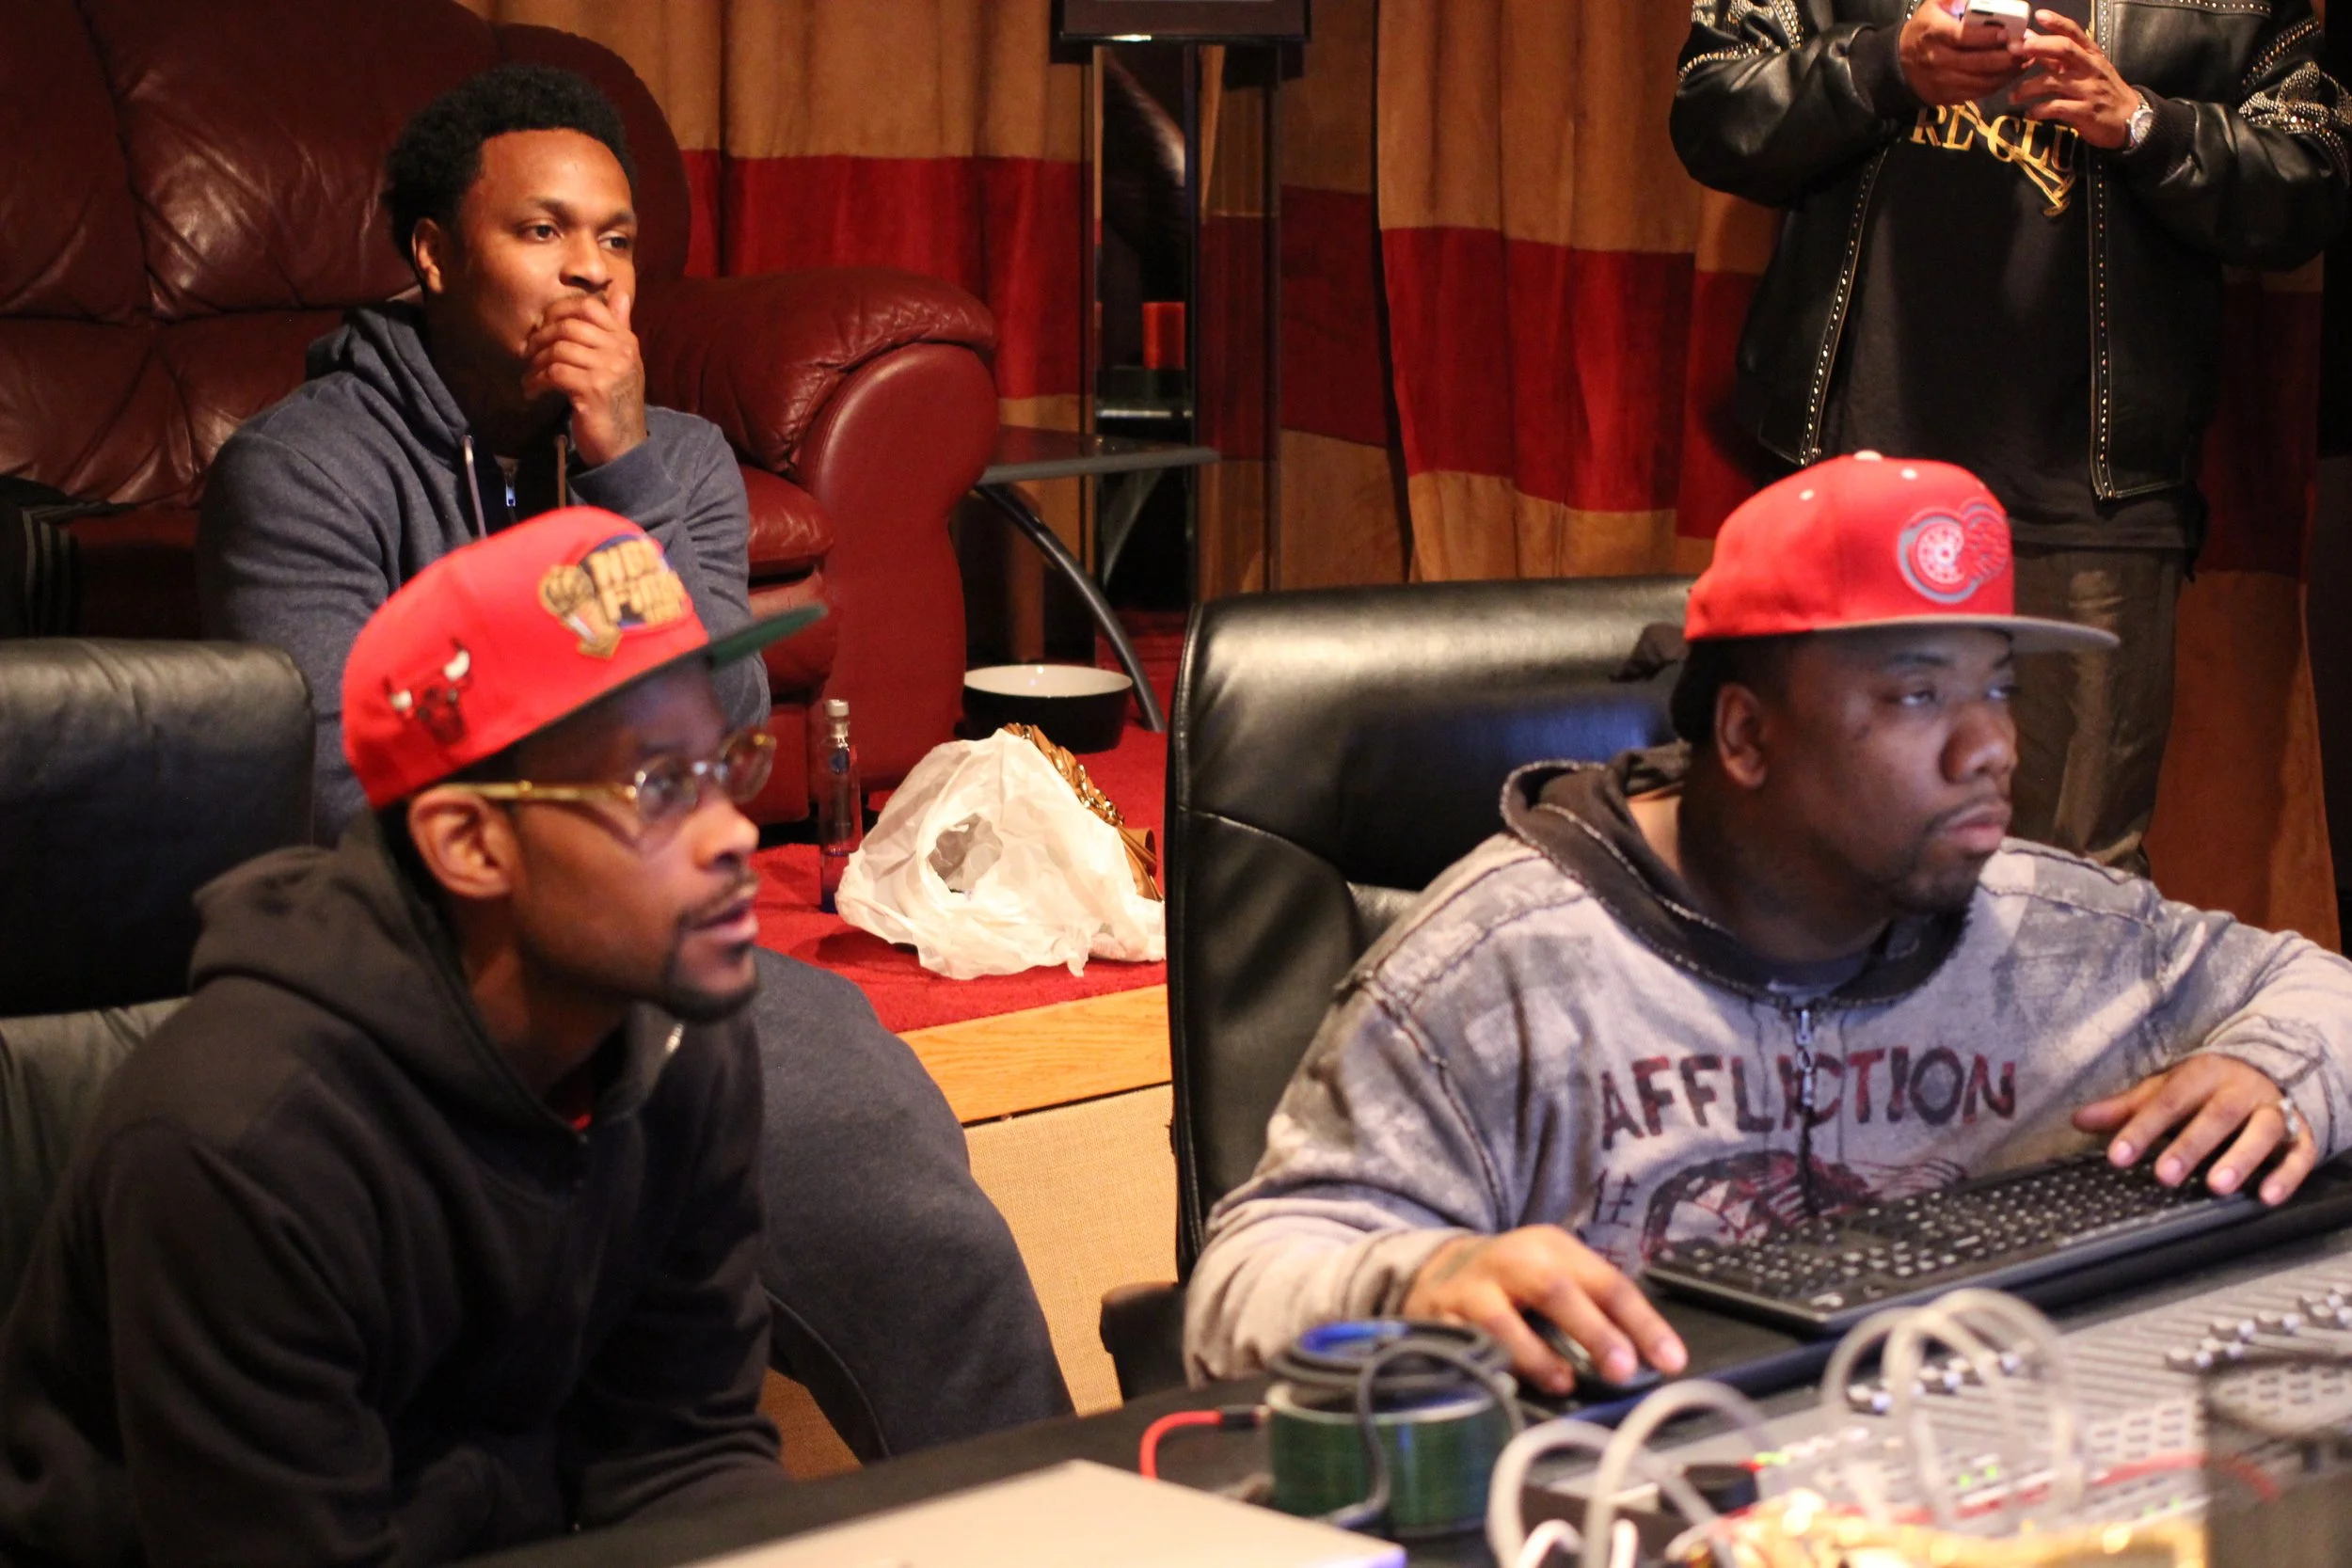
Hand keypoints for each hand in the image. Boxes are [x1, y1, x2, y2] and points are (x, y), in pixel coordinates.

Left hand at [522, 289, 646, 468]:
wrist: (624, 445)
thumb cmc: (616, 403)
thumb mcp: (621, 362)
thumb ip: (618, 327)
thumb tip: (619, 292)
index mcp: (626, 340)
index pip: (590, 307)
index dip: (559, 310)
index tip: (543, 326)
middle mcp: (621, 351)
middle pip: (569, 326)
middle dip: (541, 337)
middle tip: (528, 352)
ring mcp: (609, 370)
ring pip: (559, 349)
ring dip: (536, 363)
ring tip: (529, 375)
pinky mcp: (593, 390)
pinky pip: (555, 373)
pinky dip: (537, 381)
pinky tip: (532, 390)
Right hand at [1402, 1225, 1686, 1396]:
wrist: (1438, 1269)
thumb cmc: (1515, 1283)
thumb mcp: (1556, 1277)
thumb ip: (1593, 1311)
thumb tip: (1641, 1364)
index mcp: (1554, 1248)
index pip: (1608, 1283)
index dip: (1642, 1322)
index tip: (1671, 1360)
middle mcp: (1513, 1260)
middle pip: (1557, 1292)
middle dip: (1593, 1331)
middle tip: (1623, 1370)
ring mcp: (1472, 1287)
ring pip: (1503, 1319)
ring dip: (1536, 1355)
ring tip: (1563, 1383)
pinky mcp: (1439, 1316)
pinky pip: (1463, 1345)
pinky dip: (1487, 1366)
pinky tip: (1505, 1385)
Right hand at [1900, 0, 2026, 106]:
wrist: (1899, 62)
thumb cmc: (1925, 29)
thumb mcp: (1934, 6)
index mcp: (1935, 33)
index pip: (1963, 37)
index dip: (1988, 36)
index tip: (2007, 33)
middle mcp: (1937, 60)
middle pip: (1978, 62)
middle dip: (2007, 57)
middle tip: (2025, 48)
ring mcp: (1942, 81)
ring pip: (1982, 81)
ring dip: (2007, 73)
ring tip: (2024, 61)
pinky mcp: (1947, 97)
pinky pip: (1978, 93)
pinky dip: (1997, 84)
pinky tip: (2009, 73)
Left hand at [2011, 10, 2139, 148]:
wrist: (2129, 118)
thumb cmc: (2102, 89)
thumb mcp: (2085, 68)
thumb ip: (2058, 55)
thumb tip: (2030, 37)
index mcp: (2090, 54)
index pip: (2074, 33)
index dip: (2057, 23)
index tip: (2039, 15)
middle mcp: (2089, 68)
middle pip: (2064, 49)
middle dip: (2039, 46)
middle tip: (2015, 49)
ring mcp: (2088, 89)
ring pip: (2054, 81)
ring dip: (2028, 87)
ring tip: (2013, 96)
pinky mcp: (2085, 111)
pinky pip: (2057, 107)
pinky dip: (2039, 110)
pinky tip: (2030, 113)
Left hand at [2074, 1056, 2317, 1205]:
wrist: (2275, 1070)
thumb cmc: (2209, 1087)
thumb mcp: (2167, 1090)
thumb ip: (2127, 1108)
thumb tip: (2080, 1120)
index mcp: (2201, 1075)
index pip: (2167, 1102)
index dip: (2142, 1128)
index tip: (2117, 1155)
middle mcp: (2239, 1090)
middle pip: (2214, 1116)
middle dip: (2189, 1146)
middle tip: (2165, 1175)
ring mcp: (2274, 1110)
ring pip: (2261, 1131)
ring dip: (2240, 1158)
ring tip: (2218, 1186)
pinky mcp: (2301, 1134)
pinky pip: (2299, 1153)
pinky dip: (2286, 1175)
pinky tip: (2268, 1195)